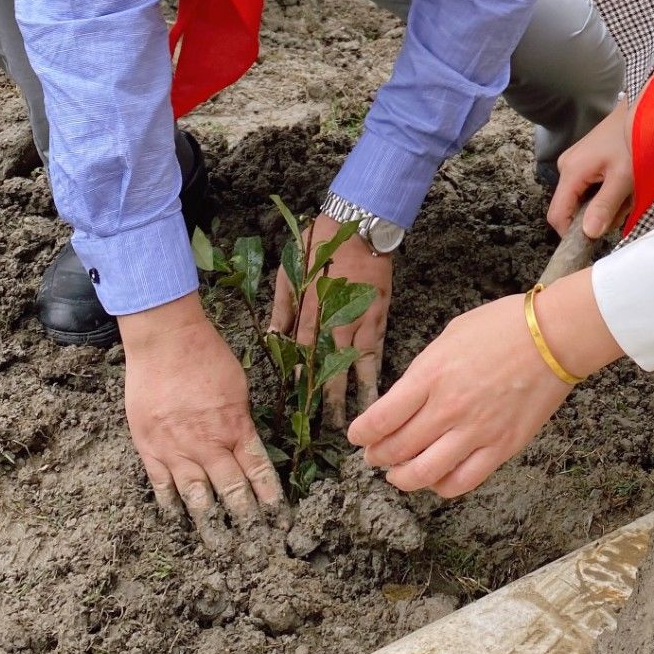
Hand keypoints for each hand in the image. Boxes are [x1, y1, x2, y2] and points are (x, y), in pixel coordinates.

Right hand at [121, 292, 285, 538]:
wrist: (165, 340)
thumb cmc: (207, 355)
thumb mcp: (238, 387)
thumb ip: (240, 421)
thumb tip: (244, 444)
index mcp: (235, 428)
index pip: (258, 473)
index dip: (271, 500)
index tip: (281, 523)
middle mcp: (207, 446)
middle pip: (230, 493)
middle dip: (246, 521)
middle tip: (256, 548)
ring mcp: (176, 450)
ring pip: (196, 498)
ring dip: (210, 525)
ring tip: (221, 550)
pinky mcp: (150, 449)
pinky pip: (161, 486)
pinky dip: (170, 506)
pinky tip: (177, 522)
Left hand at [270, 212, 392, 426]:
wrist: (360, 224)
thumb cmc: (320, 243)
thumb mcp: (289, 270)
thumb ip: (282, 305)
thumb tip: (273, 335)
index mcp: (309, 310)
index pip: (302, 354)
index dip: (299, 380)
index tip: (298, 406)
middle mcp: (334, 321)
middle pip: (329, 367)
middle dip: (328, 400)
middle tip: (328, 429)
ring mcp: (359, 319)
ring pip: (356, 364)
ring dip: (355, 394)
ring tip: (358, 421)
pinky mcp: (379, 314)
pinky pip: (378, 348)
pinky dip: (378, 370)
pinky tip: (380, 391)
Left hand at [348, 294, 574, 496]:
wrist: (554, 336)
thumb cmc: (503, 326)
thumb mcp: (450, 336)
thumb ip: (425, 371)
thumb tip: (406, 399)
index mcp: (431, 375)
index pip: (380, 419)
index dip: (361, 434)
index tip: (357, 436)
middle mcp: (448, 408)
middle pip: (396, 449)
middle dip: (377, 457)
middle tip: (373, 456)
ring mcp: (475, 432)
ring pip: (423, 475)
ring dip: (402, 479)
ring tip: (397, 475)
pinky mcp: (501, 448)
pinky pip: (462, 482)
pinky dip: (441, 487)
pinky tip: (436, 479)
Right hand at [547, 98, 633, 239]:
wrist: (644, 112)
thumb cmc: (635, 141)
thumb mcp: (624, 178)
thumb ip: (604, 206)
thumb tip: (587, 234)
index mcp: (571, 171)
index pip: (557, 215)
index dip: (571, 233)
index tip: (594, 241)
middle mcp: (566, 166)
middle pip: (572, 207)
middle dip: (597, 214)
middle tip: (624, 205)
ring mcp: (574, 161)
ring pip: (584, 198)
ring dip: (606, 202)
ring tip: (628, 190)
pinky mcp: (584, 159)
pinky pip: (590, 186)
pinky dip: (607, 190)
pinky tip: (623, 182)